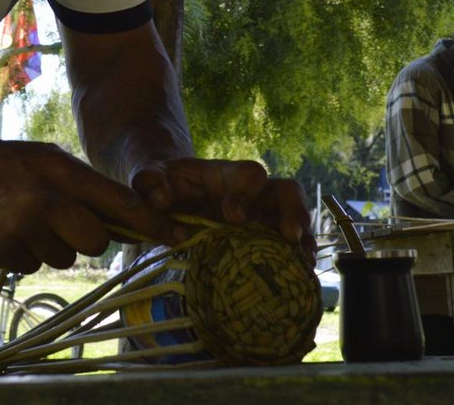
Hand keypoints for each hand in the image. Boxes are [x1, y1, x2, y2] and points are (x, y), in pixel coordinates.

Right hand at [0, 138, 183, 273]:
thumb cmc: (15, 163)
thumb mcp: (53, 159)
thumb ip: (88, 186)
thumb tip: (132, 220)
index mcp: (63, 174)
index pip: (120, 204)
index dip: (153, 223)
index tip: (182, 236)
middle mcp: (44, 204)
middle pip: (96, 242)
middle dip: (89, 235)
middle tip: (67, 217)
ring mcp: (21, 232)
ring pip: (64, 258)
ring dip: (55, 244)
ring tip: (30, 217)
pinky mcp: (0, 255)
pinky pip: (33, 266)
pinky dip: (27, 252)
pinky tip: (10, 228)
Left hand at [128, 158, 316, 261]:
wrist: (167, 196)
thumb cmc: (162, 184)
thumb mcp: (149, 177)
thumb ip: (149, 182)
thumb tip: (161, 201)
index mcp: (225, 175)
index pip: (248, 174)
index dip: (245, 193)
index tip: (234, 216)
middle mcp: (251, 193)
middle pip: (287, 191)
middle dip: (293, 212)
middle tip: (290, 237)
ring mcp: (262, 216)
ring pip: (296, 218)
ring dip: (304, 239)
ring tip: (303, 263)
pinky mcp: (262, 239)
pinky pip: (289, 246)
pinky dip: (296, 260)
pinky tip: (299, 278)